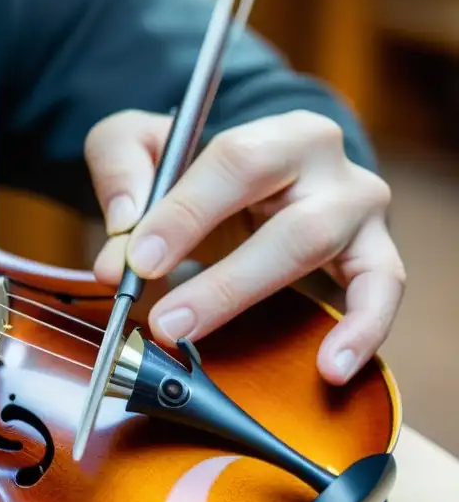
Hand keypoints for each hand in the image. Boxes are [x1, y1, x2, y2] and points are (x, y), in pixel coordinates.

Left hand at [86, 109, 405, 384]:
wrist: (243, 184)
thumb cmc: (191, 169)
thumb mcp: (139, 145)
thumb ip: (120, 176)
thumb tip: (119, 246)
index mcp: (275, 133)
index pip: (235, 163)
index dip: (186, 214)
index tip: (140, 261)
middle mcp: (329, 163)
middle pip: (289, 221)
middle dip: (221, 281)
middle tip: (164, 323)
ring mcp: (358, 211)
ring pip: (319, 252)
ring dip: (249, 300)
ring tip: (201, 339)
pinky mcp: (374, 256)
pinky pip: (382, 293)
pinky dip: (362, 331)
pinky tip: (330, 368)